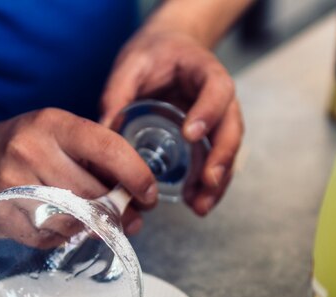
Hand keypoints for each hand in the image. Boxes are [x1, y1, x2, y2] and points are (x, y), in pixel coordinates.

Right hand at [0, 108, 157, 235]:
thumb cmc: (25, 146)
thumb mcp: (60, 133)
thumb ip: (98, 157)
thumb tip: (139, 196)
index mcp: (53, 124)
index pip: (109, 148)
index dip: (137, 176)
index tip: (150, 194)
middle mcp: (30, 150)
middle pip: (94, 193)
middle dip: (120, 210)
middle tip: (131, 217)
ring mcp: (11, 184)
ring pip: (75, 221)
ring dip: (96, 228)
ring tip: (101, 223)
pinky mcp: (0, 215)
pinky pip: (50, 238)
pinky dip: (67, 236)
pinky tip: (67, 226)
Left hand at [100, 29, 243, 215]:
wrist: (168, 51)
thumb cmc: (152, 55)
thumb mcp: (132, 64)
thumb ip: (119, 92)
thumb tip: (103, 130)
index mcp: (205, 71)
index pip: (217, 89)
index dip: (209, 111)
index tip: (190, 134)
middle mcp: (220, 98)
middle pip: (232, 128)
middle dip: (221, 158)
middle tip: (207, 182)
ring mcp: (218, 120)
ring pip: (227, 152)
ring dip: (217, 182)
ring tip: (199, 206)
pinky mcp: (210, 138)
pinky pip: (214, 162)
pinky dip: (207, 185)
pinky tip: (194, 203)